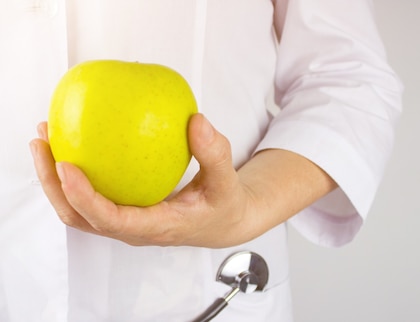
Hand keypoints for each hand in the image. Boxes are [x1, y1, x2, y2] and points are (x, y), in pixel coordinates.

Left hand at [30, 114, 336, 247]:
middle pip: (78, 216)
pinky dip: (72, 174)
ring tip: (45, 139)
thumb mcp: (228, 182)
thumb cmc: (224, 204)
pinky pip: (89, 196)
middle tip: (42, 143)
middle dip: (52, 184)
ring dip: (53, 178)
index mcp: (156, 227)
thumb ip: (215, 154)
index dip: (83, 196)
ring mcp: (124, 222)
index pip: (110, 219)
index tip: (66, 165)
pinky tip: (72, 142)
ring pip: (76, 209)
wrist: (224, 221)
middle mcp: (132, 229)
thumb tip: (196, 121)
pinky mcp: (122, 211)